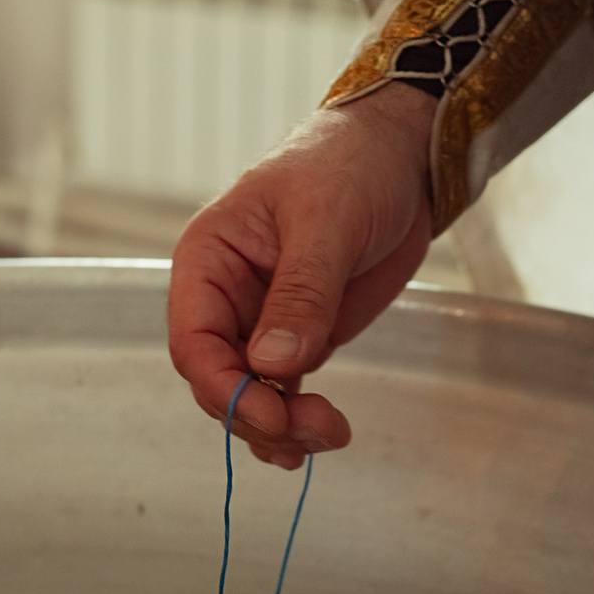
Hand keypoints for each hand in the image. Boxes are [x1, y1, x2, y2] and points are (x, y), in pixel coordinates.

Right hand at [168, 82, 434, 467]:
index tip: (270, 416)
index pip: (193, 341)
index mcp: (208, 260)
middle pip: (219, 379)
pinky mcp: (300, 335)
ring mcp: (262, 320)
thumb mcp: (325, 223)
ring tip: (331, 435)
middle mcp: (225, 296)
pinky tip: (320, 438)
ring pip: (252, 392)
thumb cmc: (350, 165)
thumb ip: (300, 294)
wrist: (400, 155)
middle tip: (315, 432)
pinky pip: (284, 389)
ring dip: (282, 426)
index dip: (225, 388)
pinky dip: (297, 418)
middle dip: (259, 413)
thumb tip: (272, 365)